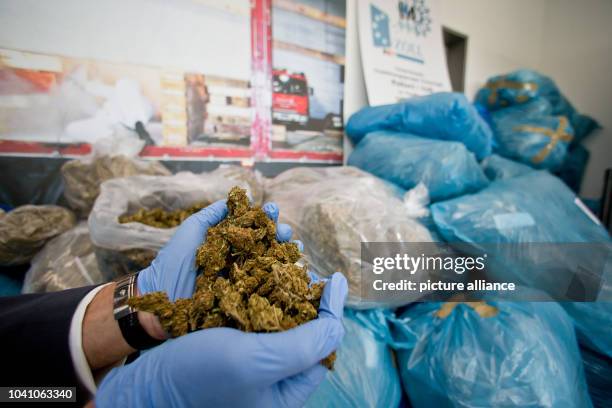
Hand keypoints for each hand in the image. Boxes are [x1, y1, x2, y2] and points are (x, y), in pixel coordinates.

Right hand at [95, 273, 347, 407]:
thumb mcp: (257, 362)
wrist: (144, 384)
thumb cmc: (197, 376)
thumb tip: (336, 319)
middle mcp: (273, 377)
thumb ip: (305, 345)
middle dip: (305, 293)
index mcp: (286, 391)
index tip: (332, 279)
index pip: (323, 347)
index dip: (330, 311)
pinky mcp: (233, 347)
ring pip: (280, 318)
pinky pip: (256, 316)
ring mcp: (252, 362)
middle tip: (304, 263)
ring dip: (284, 286)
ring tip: (285, 258)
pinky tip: (259, 270)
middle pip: (303, 330)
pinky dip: (260, 290)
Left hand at [137, 201, 296, 300]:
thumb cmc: (173, 264)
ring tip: (294, 245)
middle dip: (279, 233)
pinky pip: (268, 288)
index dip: (264, 217)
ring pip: (271, 263)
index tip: (272, 210)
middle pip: (266, 243)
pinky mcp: (245, 299)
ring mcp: (243, 280)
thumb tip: (235, 198)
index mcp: (227, 242)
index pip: (251, 226)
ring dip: (286, 252)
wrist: (163, 301)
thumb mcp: (191, 231)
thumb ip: (212, 215)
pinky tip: (295, 268)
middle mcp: (238, 259)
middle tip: (284, 230)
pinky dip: (284, 277)